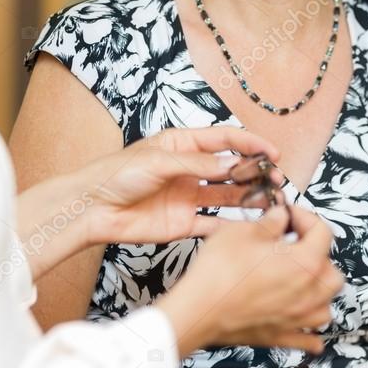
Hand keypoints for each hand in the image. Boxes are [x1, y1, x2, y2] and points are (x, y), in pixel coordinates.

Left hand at [82, 126, 283, 244]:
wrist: (90, 209)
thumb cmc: (116, 174)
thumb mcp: (158, 160)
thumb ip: (196, 164)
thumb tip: (231, 164)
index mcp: (182, 144)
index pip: (224, 140)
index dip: (249, 143)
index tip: (271, 151)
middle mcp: (189, 170)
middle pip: (229, 169)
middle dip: (254, 172)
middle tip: (276, 179)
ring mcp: (187, 197)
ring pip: (226, 196)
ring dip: (248, 198)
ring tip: (271, 202)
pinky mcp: (182, 224)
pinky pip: (212, 225)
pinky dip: (231, 227)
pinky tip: (249, 228)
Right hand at [157, 204, 343, 356]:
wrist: (199, 309)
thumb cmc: (219, 271)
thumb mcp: (243, 230)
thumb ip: (270, 222)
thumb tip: (280, 217)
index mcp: (305, 262)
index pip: (323, 232)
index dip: (305, 217)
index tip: (288, 215)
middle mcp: (309, 293)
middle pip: (332, 271)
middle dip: (318, 254)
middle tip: (294, 246)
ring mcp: (298, 318)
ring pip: (326, 305)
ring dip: (318, 291)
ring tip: (300, 281)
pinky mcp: (282, 337)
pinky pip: (310, 340)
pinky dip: (312, 333)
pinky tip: (305, 324)